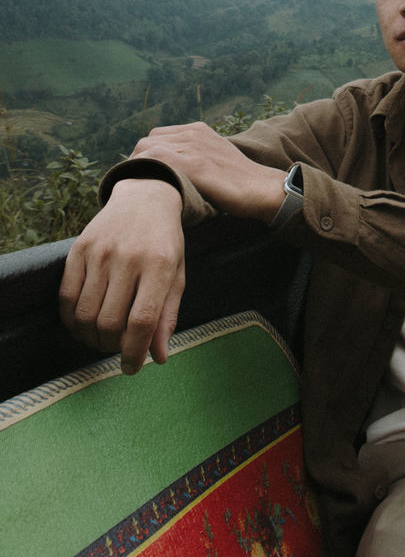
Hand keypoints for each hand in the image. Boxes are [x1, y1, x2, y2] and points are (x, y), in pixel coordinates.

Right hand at [59, 178, 184, 374]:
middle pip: (110, 323)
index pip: (142, 321)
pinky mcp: (78, 249)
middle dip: (111, 347)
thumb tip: (158, 358)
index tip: (131, 368)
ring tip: (101, 338)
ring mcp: (100, 252)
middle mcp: (128, 257)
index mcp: (159, 265)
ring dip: (90, 338)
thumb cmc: (165, 243)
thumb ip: (167, 316)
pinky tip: (82, 324)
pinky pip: (66, 297)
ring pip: (85, 315)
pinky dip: (71, 321)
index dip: (134, 353)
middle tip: (117, 348)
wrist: (145, 198)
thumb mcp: (176, 275)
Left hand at [130, 121, 285, 221]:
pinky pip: (156, 160)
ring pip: (147, 150)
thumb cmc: (238, 182)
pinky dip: (144, 173)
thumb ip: (194, 158)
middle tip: (136, 186)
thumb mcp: (214, 159)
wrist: (261, 188)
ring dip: (137, 170)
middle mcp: (193, 133)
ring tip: (136, 192)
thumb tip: (170, 173)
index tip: (142, 176)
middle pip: (147, 141)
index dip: (145, 156)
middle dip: (136, 162)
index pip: (156, 136)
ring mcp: (193, 147)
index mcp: (198, 129)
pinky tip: (144, 192)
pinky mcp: (195, 164)